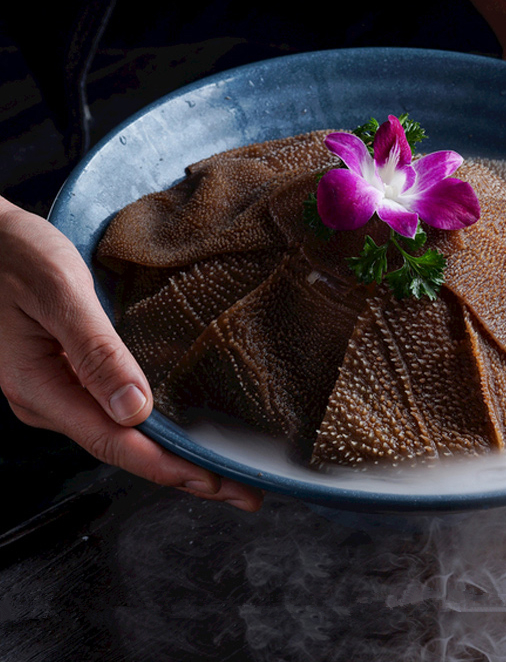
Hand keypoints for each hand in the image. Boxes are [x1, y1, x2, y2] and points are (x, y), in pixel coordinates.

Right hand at [0, 199, 262, 510]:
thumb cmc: (16, 255)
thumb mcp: (59, 292)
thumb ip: (95, 349)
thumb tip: (135, 408)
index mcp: (41, 387)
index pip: (115, 443)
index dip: (169, 467)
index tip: (215, 483)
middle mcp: (49, 399)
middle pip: (124, 448)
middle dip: (184, 475)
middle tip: (241, 492)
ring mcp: (57, 390)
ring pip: (121, 434)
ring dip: (171, 456)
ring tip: (221, 472)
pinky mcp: (67, 375)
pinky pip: (113, 412)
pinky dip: (153, 429)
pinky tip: (181, 434)